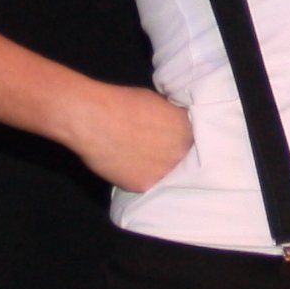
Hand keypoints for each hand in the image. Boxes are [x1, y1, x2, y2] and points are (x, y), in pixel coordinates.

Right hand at [66, 83, 195, 192]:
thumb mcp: (157, 103)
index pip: (194, 141)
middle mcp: (181, 154)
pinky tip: (126, 166)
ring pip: (165, 175)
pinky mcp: (144, 186)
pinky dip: (136, 177)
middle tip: (153, 150)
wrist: (95, 118)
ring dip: (156, 169)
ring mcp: (164, 173)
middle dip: (170, 155)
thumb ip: (170, 118)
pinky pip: (145, 184)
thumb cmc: (123, 102)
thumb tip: (171, 124)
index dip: (180, 141)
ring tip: (139, 159)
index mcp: (187, 131)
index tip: (170, 140)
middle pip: (182, 159)